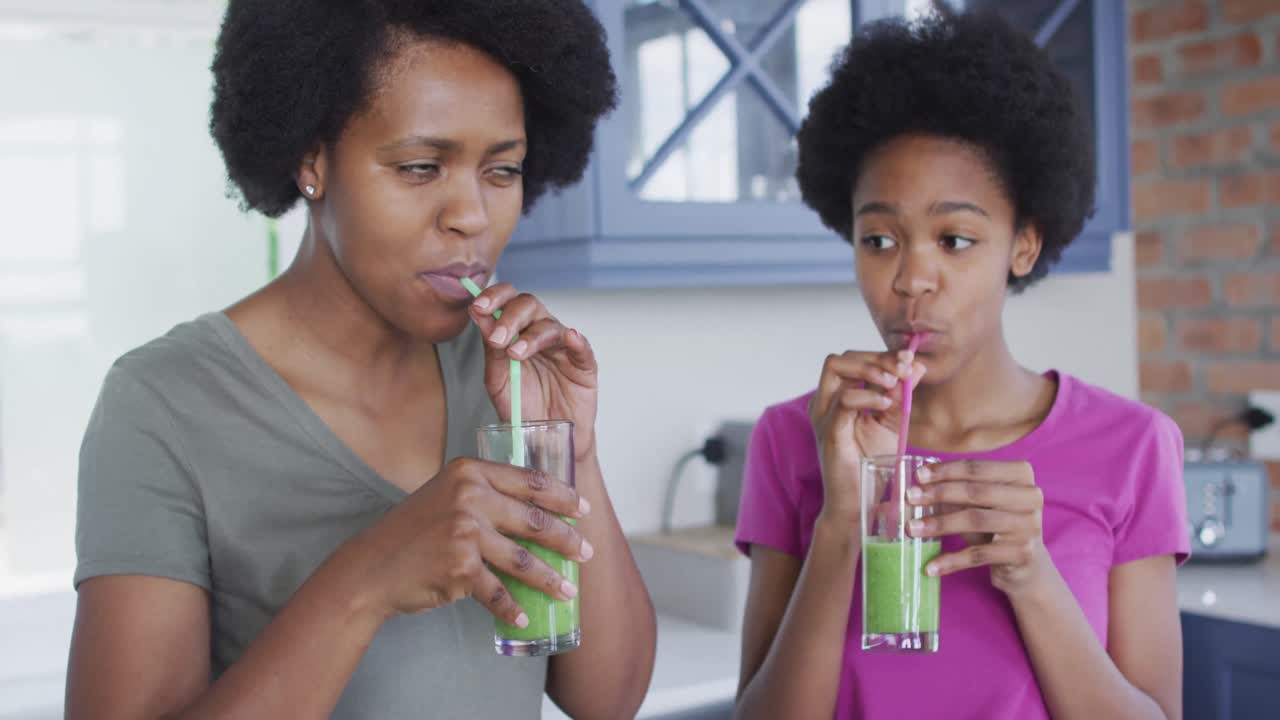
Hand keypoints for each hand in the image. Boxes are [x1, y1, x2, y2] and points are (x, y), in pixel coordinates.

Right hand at [359, 458, 592, 626]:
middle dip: (566, 539)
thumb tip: (537, 511)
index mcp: (470, 471)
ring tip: (567, 590)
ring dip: (550, 579)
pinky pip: (497, 592)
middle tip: (586, 552)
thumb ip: (484, 493)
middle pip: (533, 519)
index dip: (562, 496)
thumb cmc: (413, 533)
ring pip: (523, 560)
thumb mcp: (446, 495)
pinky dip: (511, 608)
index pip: (530, 481)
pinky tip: (524, 617)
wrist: (372, 567)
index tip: (582, 508)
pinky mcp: (460, 567)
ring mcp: (465, 531)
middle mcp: (469, 496)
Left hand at [468, 283, 597, 460]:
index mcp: (516, 331)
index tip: (478, 307)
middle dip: (510, 317)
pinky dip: (577, 340)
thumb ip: (491, 349)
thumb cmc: (523, 408)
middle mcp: (538, 333)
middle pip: (529, 305)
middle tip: (498, 339)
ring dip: (532, 336)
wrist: (545, 440)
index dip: (494, 297)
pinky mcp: (584, 364)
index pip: (507, 301)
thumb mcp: (498, 380)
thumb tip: (480, 316)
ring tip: (517, 353)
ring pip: (550, 325)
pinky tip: (570, 337)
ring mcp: (562, 347)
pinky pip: (583, 347)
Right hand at [808, 350, 925, 523]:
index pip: (854, 360)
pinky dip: (867, 395)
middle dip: (876, 358)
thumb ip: (902, 393)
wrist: (859, 503)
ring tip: (893, 382)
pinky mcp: (830, 432)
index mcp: (837, 398)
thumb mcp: (892, 421)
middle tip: (903, 369)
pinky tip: (886, 404)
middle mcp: (825, 402)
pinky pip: (844, 400)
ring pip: (836, 368)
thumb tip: (917, 364)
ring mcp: (824, 416)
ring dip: (869, 369)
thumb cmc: (872, 465)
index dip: (882, 355)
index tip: (908, 360)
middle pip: (842, 358)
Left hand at [906, 459, 1049, 595]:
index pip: (976, 468)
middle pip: (975, 491)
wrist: (1027, 565)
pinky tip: (931, 567)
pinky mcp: (1022, 553)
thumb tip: (918, 481)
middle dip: (938, 493)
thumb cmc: (996, 525)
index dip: (945, 471)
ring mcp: (1028, 525)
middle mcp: (1031, 496)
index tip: (918, 475)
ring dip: (939, 524)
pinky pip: (979, 555)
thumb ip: (957, 489)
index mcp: (1021, 474)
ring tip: (912, 529)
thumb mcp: (980, 503)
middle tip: (910, 498)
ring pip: (975, 520)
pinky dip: (952, 561)